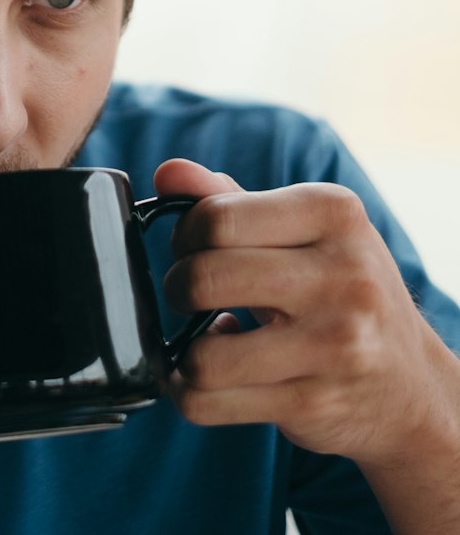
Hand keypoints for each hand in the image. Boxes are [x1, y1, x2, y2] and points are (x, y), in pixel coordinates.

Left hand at [155, 157, 452, 466]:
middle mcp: (343, 276)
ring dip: (185, 352)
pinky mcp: (315, 402)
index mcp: (334, 214)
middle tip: (191, 292)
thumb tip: (168, 174)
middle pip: (206, 277)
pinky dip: (192, 392)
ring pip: (204, 355)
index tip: (192, 247)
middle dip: (178, 287)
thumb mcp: (303, 231)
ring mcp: (334, 345)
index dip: (185, 234)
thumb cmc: (339, 290)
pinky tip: (213, 377)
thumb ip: (230, 199)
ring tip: (204, 341)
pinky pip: (212, 402)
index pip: (217, 217)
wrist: (409, 385)